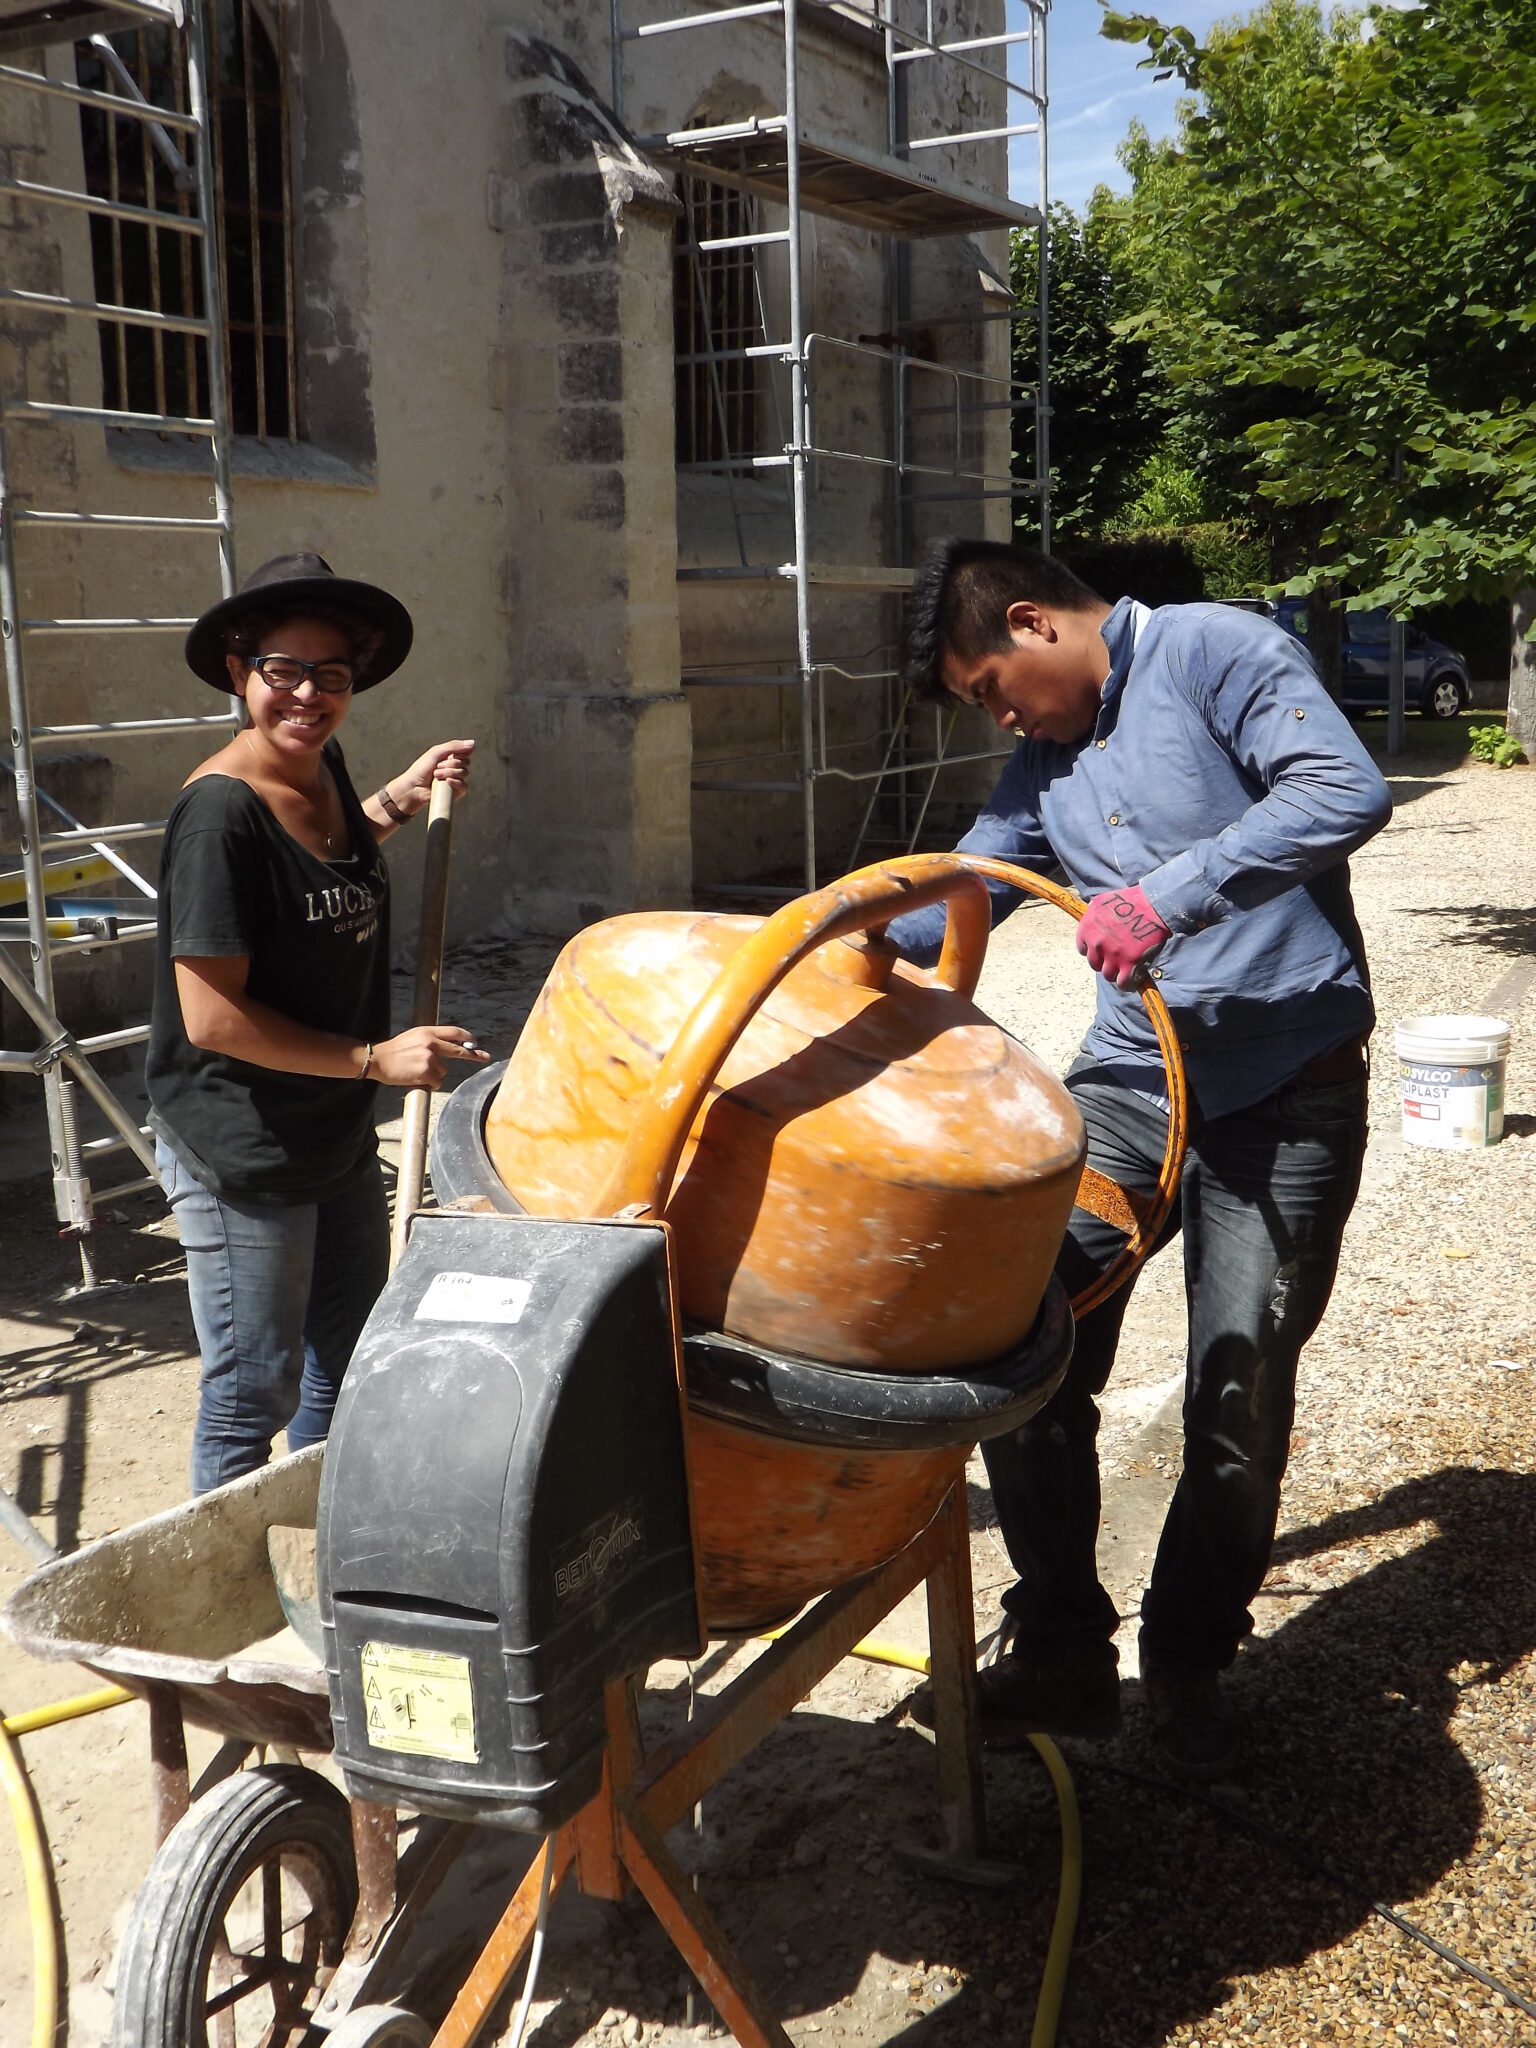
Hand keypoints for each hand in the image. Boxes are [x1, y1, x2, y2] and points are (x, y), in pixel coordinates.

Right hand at [370, 1024, 488, 1088]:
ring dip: (435, 1074)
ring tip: (417, 1071)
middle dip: (473, 1055)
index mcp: (428, 1032)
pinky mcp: (426, 1072)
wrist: (378, 1060)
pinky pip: (437, 1081)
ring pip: (444, 1071)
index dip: (467, 1037)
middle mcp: (431, 1043)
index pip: (454, 1032)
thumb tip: (447, 1046)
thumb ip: (430, 1039)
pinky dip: (430, 1083)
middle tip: (485, 1057)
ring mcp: (429, 1058)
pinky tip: (417, 1079)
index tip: (475, 1042)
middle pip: (458, 1050)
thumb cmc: (394, 1050)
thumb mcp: (414, 1036)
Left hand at [389, 739, 475, 816]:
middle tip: (437, 766)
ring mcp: (455, 781)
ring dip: (449, 773)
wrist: (413, 787)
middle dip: (451, 763)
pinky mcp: (455, 793)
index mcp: (450, 758)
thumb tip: (473, 743)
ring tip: (436, 775)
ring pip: (464, 773)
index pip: (465, 752)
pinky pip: (464, 786)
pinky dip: (455, 783)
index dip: (461, 752)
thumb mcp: (436, 752)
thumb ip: (454, 746)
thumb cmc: (421, 769)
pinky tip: (446, 782)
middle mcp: (454, 769)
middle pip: (465, 762)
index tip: (452, 754)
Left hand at [1075, 885, 1170, 988]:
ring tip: (1124, 969)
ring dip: (1115, 973)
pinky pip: (1123, 983)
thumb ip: (1093, 914)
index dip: (1093, 950)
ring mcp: (1113, 955)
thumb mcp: (1103, 902)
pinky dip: (1127, 984)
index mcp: (1087, 928)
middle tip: (1114, 960)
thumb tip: (1091, 922)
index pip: (1083, 949)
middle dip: (1104, 962)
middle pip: (1095, 964)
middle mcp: (1097, 943)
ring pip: (1108, 974)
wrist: (1153, 905)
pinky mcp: (1130, 963)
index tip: (1101, 951)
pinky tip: (1131, 981)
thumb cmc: (1131, 900)